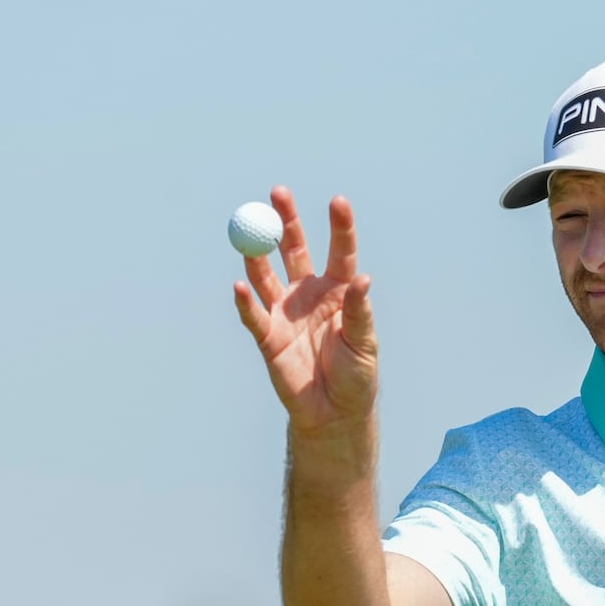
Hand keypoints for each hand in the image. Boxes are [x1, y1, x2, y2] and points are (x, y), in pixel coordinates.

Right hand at [233, 186, 378, 433]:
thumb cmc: (356, 376)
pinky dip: (244, 300)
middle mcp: (308, 294)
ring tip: (254, 237)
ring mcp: (285, 312)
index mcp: (338, 291)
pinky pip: (252, 314)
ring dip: (258, 255)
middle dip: (285, 222)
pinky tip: (240, 285)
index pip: (340, 252)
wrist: (334, 413)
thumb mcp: (364, 343)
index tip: (338, 201)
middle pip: (294, 249)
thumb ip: (359, 311)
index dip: (339, 226)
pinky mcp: (267, 336)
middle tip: (278, 193)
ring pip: (267, 275)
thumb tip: (363, 278)